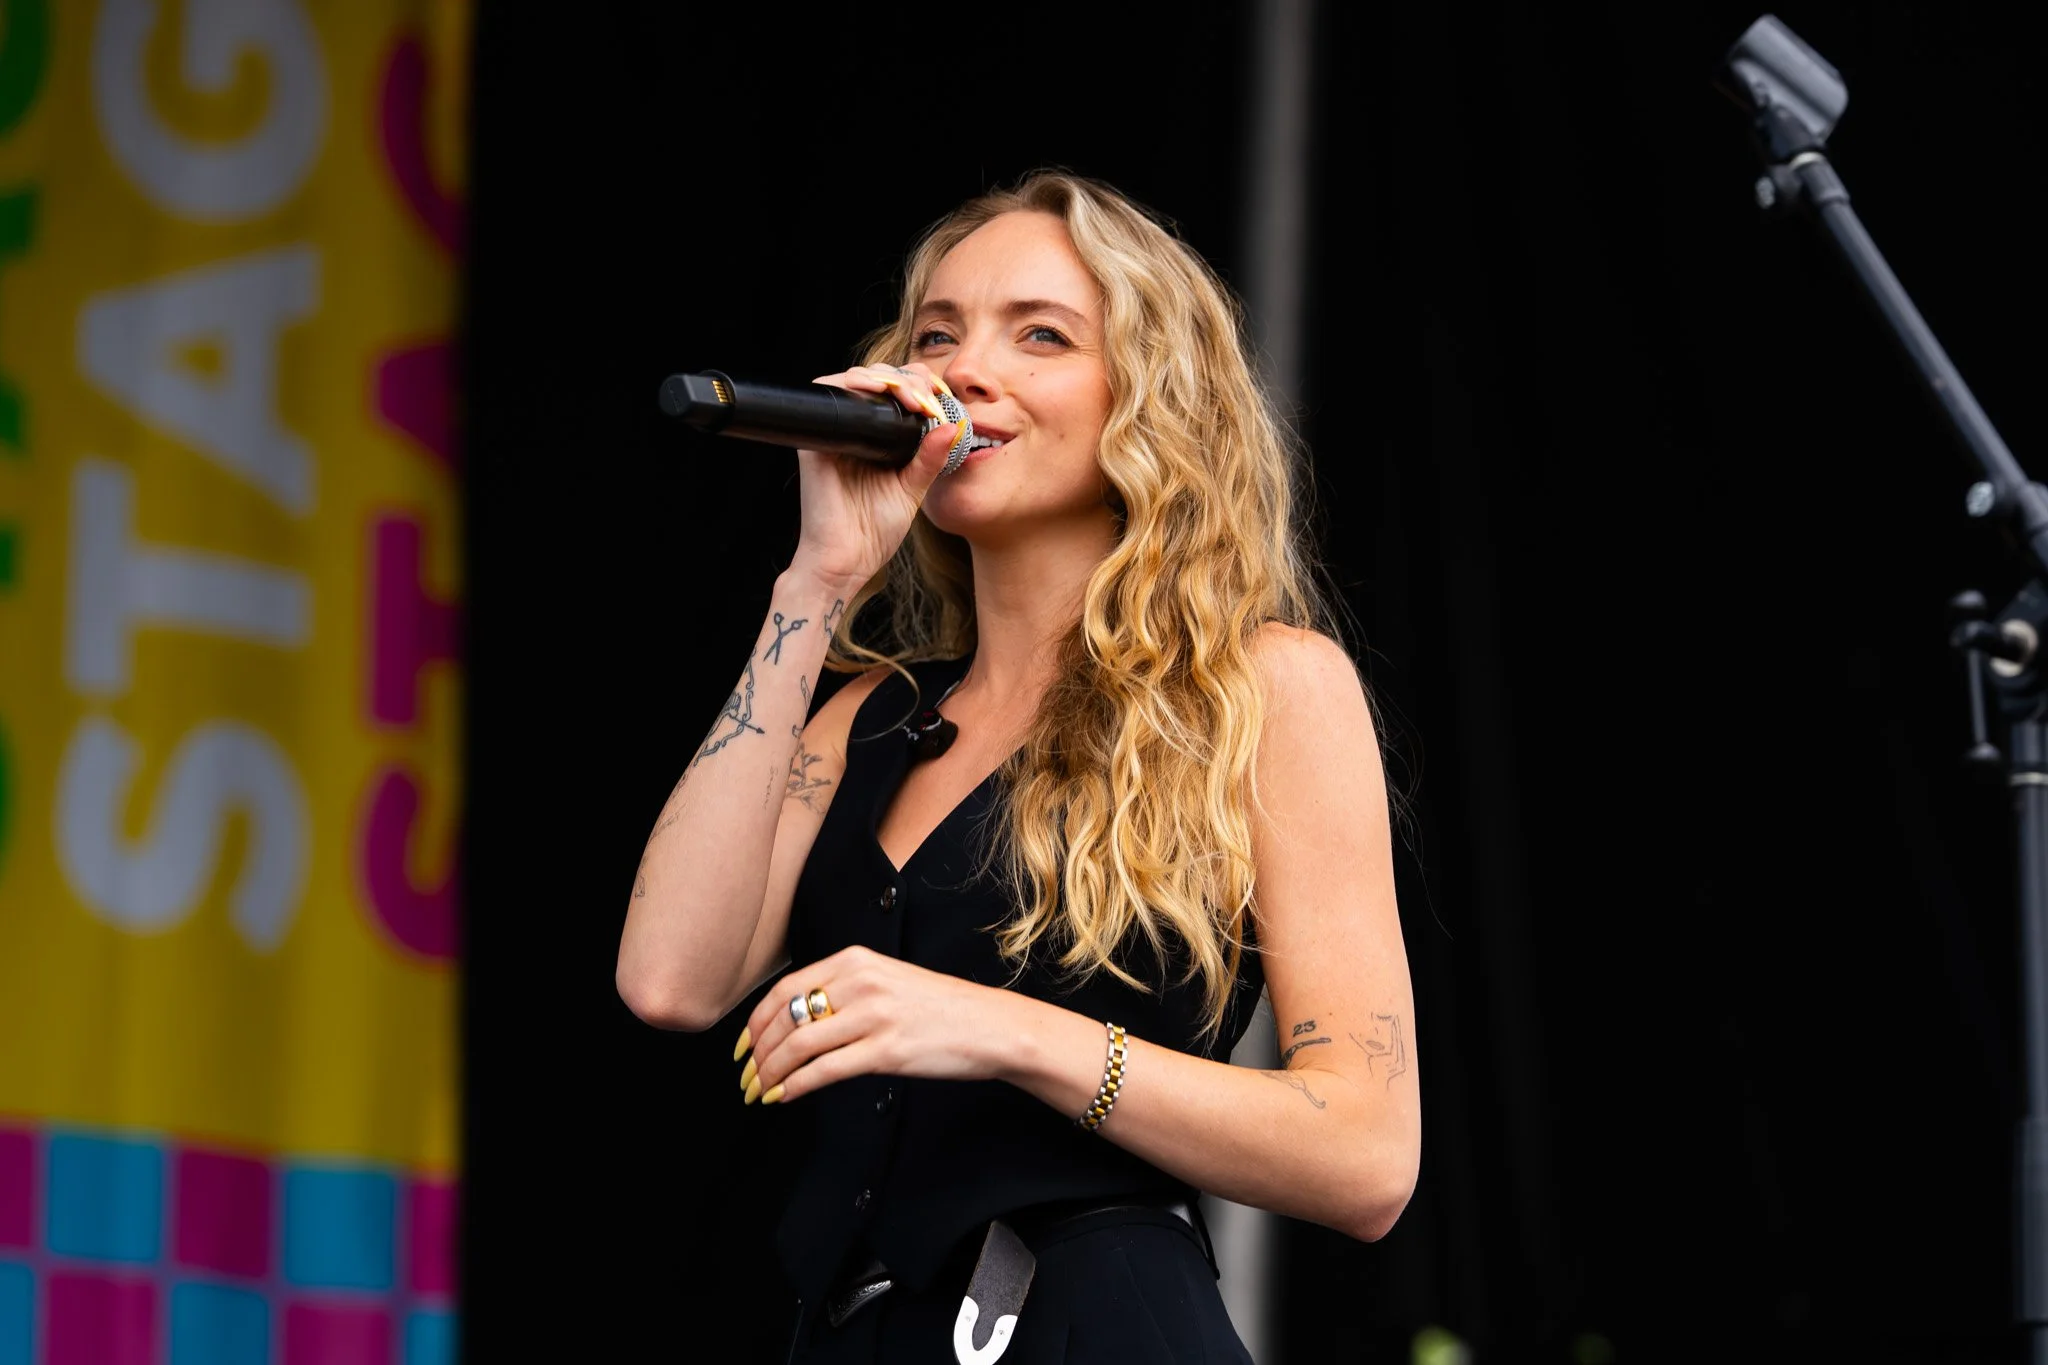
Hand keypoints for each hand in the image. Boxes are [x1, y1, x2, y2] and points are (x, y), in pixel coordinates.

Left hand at [732, 945, 1005, 1104]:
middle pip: (786, 1017)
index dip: (755, 1022)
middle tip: (746, 1078)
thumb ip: (845, 990)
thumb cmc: (941, 1008)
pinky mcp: (887, 1050)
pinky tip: (786, 1096)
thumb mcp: (888, 980)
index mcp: (856, 960)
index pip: (786, 989)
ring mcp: (874, 1016)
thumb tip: (797, 1021)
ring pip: (799, 1046)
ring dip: (771, 1073)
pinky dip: (797, 1086)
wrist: (991, 1025)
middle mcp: (861, 982)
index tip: (742, 1047)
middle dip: (757, 1053)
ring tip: (762, 1091)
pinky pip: (826, 1070)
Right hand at [787, 363, 962, 594]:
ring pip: (855, 379)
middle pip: (876, 378)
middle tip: (927, 396)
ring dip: (886, 378)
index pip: (896, 394)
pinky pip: (830, 394)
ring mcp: (835, 432)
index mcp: (877, 439)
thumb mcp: (913, 489)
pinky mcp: (817, 438)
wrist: (846, 560)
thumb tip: (953, 426)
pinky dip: (854, 383)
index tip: (941, 397)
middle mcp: (855, 431)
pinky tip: (879, 392)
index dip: (918, 385)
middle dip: (907, 378)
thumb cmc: (875, 531)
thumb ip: (930, 457)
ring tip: (911, 398)